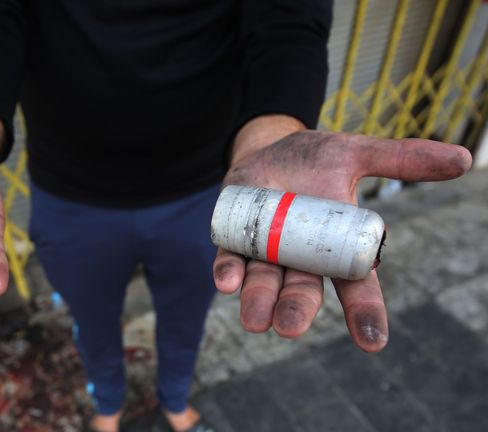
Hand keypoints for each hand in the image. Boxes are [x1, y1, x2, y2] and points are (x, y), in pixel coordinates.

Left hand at [214, 129, 471, 351]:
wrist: (266, 147)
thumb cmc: (315, 158)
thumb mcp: (357, 152)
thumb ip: (403, 159)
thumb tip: (466, 157)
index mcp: (336, 246)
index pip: (356, 285)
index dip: (364, 312)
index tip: (372, 340)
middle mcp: (301, 257)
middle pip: (303, 291)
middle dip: (297, 310)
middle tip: (290, 328)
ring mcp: (266, 251)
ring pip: (264, 283)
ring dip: (259, 300)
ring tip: (255, 320)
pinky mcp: (235, 240)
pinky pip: (231, 261)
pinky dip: (228, 272)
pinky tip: (227, 282)